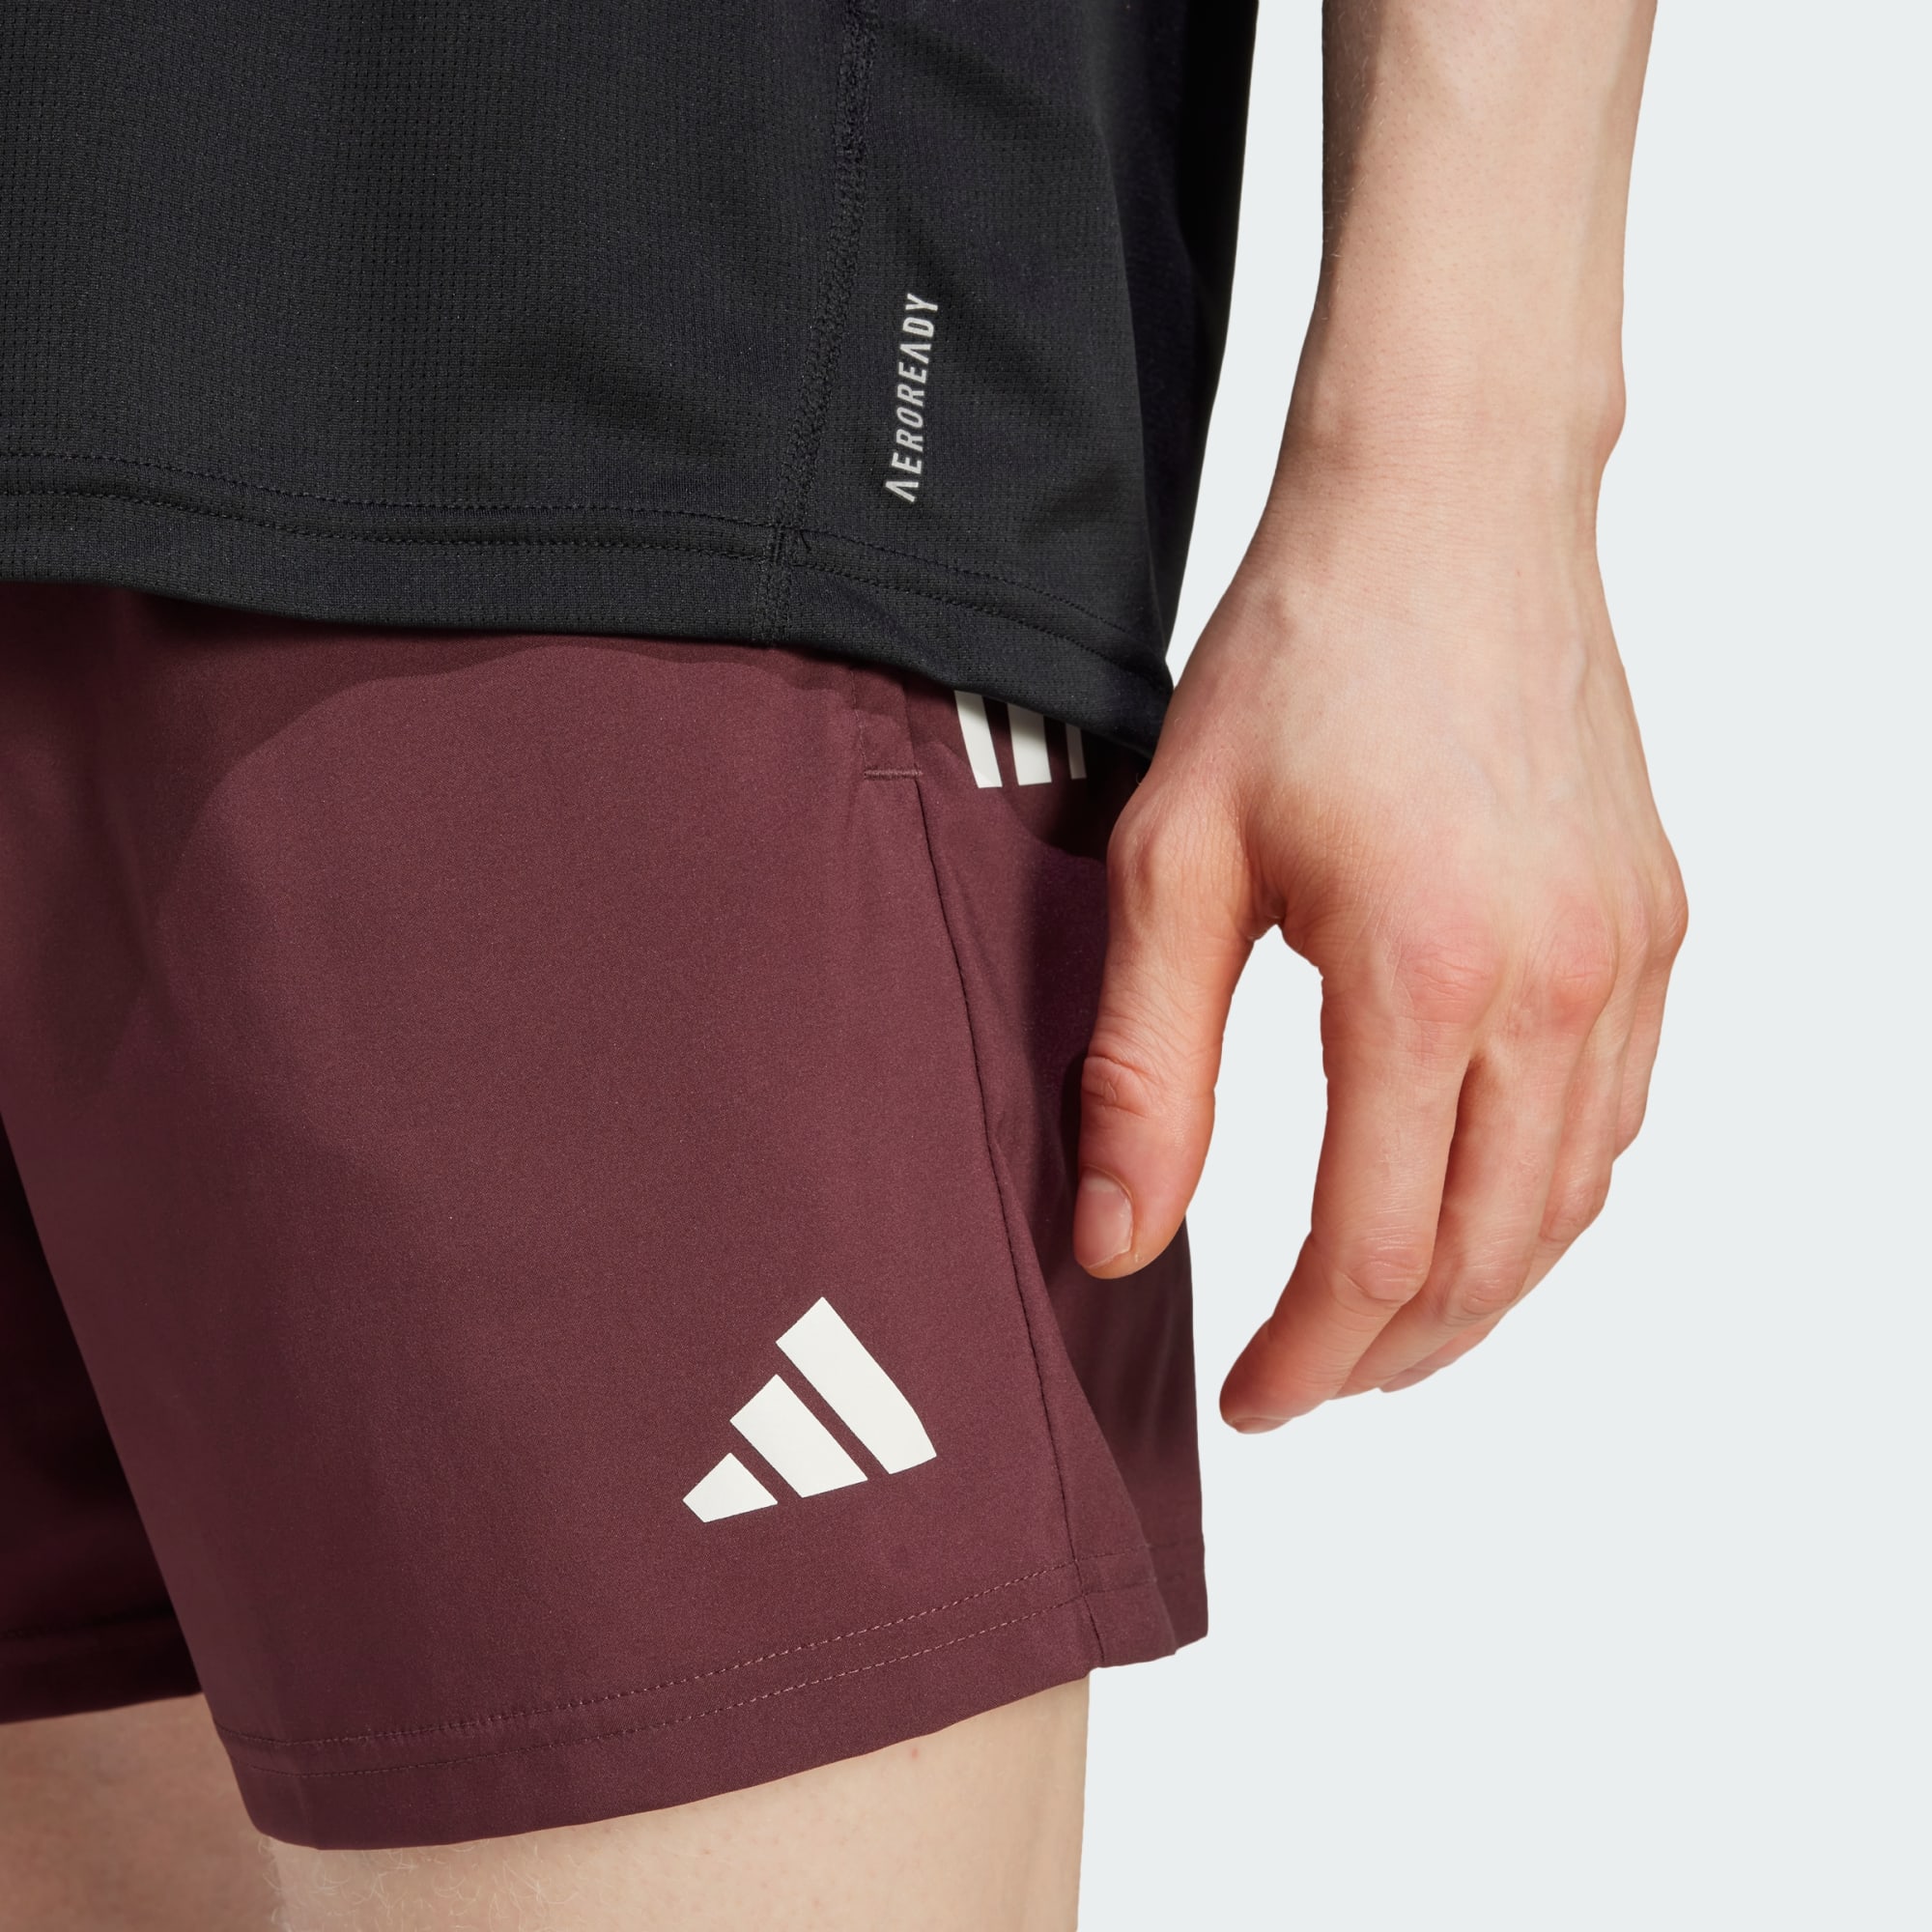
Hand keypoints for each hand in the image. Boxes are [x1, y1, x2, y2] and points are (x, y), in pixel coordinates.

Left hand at [1073, 453, 1686, 1426]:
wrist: (1447, 510)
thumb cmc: (1303, 657)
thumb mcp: (1173, 858)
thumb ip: (1145, 1067)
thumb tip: (1118, 1239)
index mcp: (1424, 974)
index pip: (1377, 1251)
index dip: (1309, 1354)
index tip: (1252, 1398)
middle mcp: (1560, 983)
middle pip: (1495, 1258)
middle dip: (1393, 1353)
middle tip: (1309, 1384)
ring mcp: (1630, 956)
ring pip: (1573, 1204)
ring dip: (1481, 1294)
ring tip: (1385, 1325)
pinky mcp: (1658, 923)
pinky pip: (1619, 1116)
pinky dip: (1546, 1197)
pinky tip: (1477, 1201)